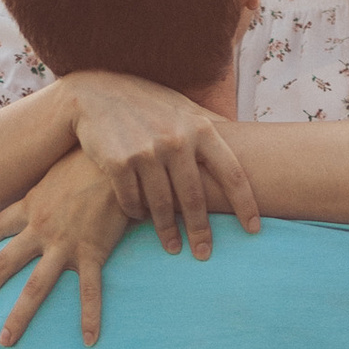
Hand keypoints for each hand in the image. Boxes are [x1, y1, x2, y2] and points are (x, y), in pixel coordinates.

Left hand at [0, 152, 132, 346]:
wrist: (117, 158)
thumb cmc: (91, 155)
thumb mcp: (60, 165)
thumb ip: (53, 180)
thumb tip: (56, 180)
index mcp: (32, 205)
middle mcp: (40, 229)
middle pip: (2, 265)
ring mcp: (64, 244)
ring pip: (35, 288)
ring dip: (18, 316)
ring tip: (4, 341)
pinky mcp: (93, 252)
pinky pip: (90, 292)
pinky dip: (89, 317)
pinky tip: (89, 340)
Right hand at [63, 73, 260, 257]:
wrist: (94, 93)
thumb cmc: (146, 103)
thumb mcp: (183, 107)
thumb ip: (210, 124)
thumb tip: (248, 137)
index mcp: (199, 129)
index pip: (232, 173)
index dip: (245, 204)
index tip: (253, 229)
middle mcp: (176, 140)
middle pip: (195, 198)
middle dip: (201, 231)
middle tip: (205, 254)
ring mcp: (146, 152)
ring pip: (162, 205)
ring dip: (167, 231)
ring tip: (173, 247)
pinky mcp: (118, 162)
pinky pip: (132, 200)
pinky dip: (136, 213)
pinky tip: (140, 219)